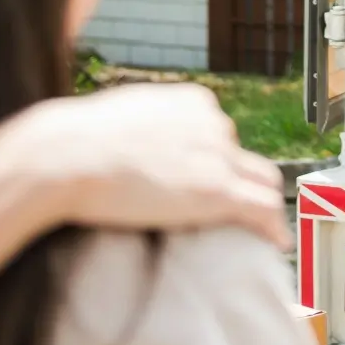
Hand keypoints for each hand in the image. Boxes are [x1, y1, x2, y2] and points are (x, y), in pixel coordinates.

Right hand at [25, 83, 287, 247]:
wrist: (68, 153)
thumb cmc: (78, 140)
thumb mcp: (125, 117)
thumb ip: (148, 126)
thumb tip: (139, 145)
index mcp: (193, 102)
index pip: (221, 134)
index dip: (218, 161)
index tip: (212, 181)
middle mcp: (214, 122)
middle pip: (243, 157)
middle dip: (242, 181)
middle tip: (238, 208)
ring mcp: (218, 155)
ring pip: (261, 181)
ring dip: (263, 204)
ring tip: (264, 229)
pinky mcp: (216, 189)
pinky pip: (261, 208)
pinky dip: (272, 226)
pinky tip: (277, 242)